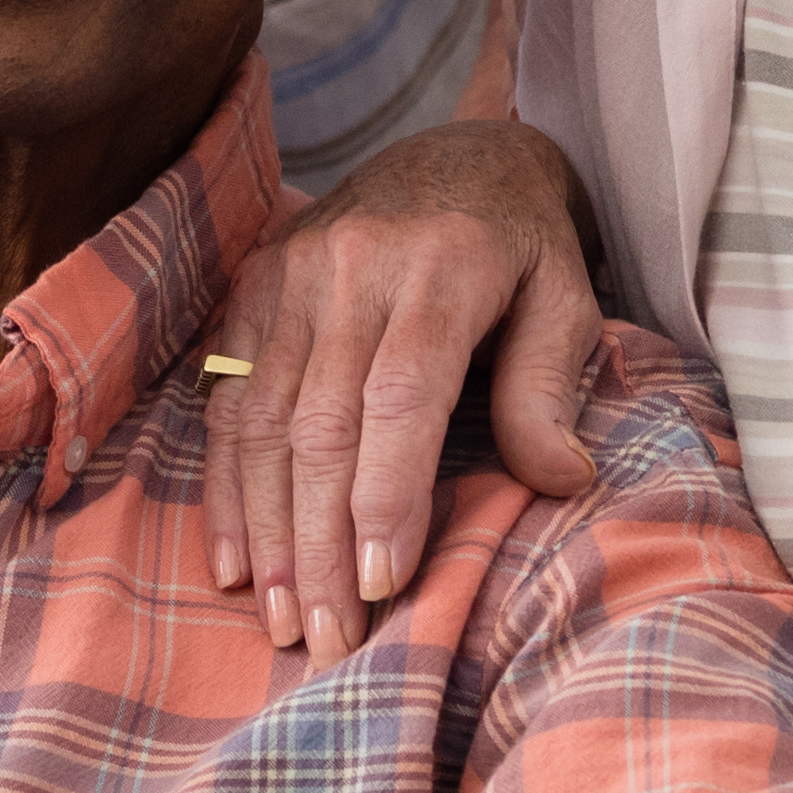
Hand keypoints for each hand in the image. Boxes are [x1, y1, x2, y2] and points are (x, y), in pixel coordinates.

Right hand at [203, 117, 608, 660]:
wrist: (456, 153)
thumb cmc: (522, 247)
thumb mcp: (566, 300)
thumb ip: (551, 387)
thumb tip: (560, 481)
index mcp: (440, 267)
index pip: (399, 397)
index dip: (385, 495)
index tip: (381, 583)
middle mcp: (349, 267)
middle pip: (321, 425)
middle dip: (318, 542)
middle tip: (327, 639)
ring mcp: (288, 276)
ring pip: (262, 421)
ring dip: (266, 530)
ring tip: (280, 619)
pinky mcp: (251, 290)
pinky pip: (226, 400)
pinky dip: (225, 487)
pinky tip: (233, 561)